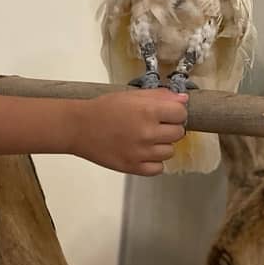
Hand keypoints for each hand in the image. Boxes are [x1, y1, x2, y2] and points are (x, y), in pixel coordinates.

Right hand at [68, 89, 187, 175]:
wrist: (79, 128)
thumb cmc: (105, 109)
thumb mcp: (132, 96)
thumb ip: (160, 96)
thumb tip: (184, 100)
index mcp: (148, 111)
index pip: (181, 113)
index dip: (175, 112)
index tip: (166, 113)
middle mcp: (147, 132)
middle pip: (179, 133)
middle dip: (170, 127)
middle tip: (155, 125)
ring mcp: (141, 152)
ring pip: (170, 151)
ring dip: (162, 145)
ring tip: (146, 139)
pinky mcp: (134, 167)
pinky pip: (159, 168)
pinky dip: (154, 162)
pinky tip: (144, 152)